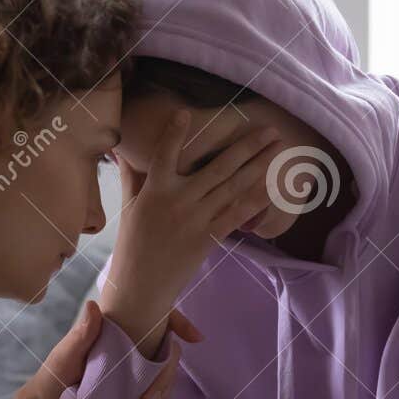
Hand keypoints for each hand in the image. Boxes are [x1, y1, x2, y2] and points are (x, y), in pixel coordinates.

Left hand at [23, 300, 203, 398]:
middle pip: (165, 361)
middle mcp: (135, 349)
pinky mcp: (135, 394)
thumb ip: (82, 333)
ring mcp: (137, 373)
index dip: (180, 324)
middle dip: (162, 384)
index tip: (195, 337)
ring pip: (164, 383)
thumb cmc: (55, 373)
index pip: (158, 322)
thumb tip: (93, 306)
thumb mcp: (67, 352)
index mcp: (122, 332)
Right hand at [100, 110, 280, 357]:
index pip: (164, 154)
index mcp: (154, 190)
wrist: (141, 285)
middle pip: (218, 167)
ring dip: (258, 165)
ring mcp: (195, 220)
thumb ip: (132, 175)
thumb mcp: (129, 206)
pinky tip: (271, 186)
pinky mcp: (207, 238)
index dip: (174, 133)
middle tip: (269, 129)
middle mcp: (177, 201)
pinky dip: (254, 200)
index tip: (184, 112)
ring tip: (277, 148)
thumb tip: (121, 150)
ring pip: (232, 187)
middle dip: (247, 146)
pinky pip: (235, 215)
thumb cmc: (133, 243)